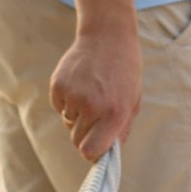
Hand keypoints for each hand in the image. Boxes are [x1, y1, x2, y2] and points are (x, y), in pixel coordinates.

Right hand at [49, 25, 141, 159]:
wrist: (108, 37)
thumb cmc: (124, 72)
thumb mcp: (132, 102)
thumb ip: (121, 130)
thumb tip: (106, 154)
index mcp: (114, 113)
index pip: (90, 151)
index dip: (91, 152)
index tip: (95, 146)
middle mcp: (92, 106)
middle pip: (76, 140)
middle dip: (84, 133)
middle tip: (95, 114)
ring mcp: (72, 95)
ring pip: (67, 123)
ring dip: (76, 116)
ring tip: (90, 93)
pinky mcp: (58, 85)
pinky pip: (58, 107)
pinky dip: (66, 102)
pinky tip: (79, 85)